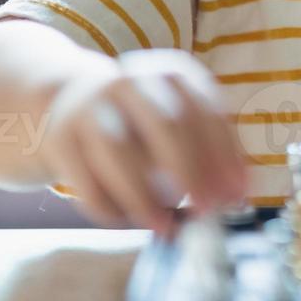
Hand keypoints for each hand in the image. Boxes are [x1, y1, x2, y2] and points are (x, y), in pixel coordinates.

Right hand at [37, 49, 247, 231]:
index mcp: (171, 74)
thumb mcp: (180, 125)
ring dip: (145, 197)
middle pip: (165, 124)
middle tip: (205, 212)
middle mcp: (130, 81)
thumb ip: (211, 157)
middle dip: (190, 172)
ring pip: (118, 151)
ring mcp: (90, 105)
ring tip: (165, 227)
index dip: (225, 156)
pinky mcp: (61, 137)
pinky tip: (130, 221)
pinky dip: (110, 207)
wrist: (70, 103)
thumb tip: (239, 194)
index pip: (206, 111)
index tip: (237, 195)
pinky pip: (86, 179)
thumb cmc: (142, 124)